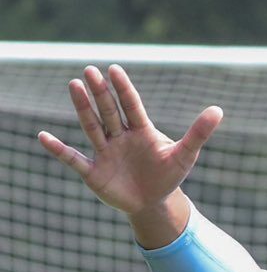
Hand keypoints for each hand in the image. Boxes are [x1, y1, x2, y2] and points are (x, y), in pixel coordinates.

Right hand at [38, 65, 221, 235]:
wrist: (154, 202)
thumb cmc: (168, 175)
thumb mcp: (186, 155)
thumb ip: (199, 133)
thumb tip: (219, 109)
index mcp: (142, 131)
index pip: (131, 106)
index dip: (124, 89)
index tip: (114, 69)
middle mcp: (120, 137)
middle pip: (109, 111)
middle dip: (101, 93)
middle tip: (90, 71)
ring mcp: (105, 153)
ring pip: (92, 127)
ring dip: (83, 108)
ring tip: (74, 85)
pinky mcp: (94, 172)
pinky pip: (73, 159)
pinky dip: (59, 150)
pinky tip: (43, 137)